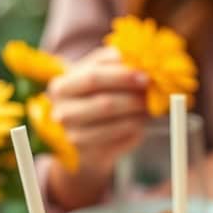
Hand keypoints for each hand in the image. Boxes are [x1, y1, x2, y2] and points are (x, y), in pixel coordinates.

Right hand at [48, 46, 148, 180]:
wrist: (82, 127)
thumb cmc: (92, 93)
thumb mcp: (95, 71)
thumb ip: (111, 62)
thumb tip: (133, 57)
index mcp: (62, 87)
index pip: (93, 78)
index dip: (121, 76)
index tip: (144, 75)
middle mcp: (63, 113)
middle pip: (104, 103)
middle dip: (132, 97)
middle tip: (150, 93)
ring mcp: (74, 137)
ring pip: (112, 126)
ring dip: (136, 116)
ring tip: (148, 107)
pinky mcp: (89, 155)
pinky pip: (118, 142)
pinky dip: (134, 132)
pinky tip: (140, 123)